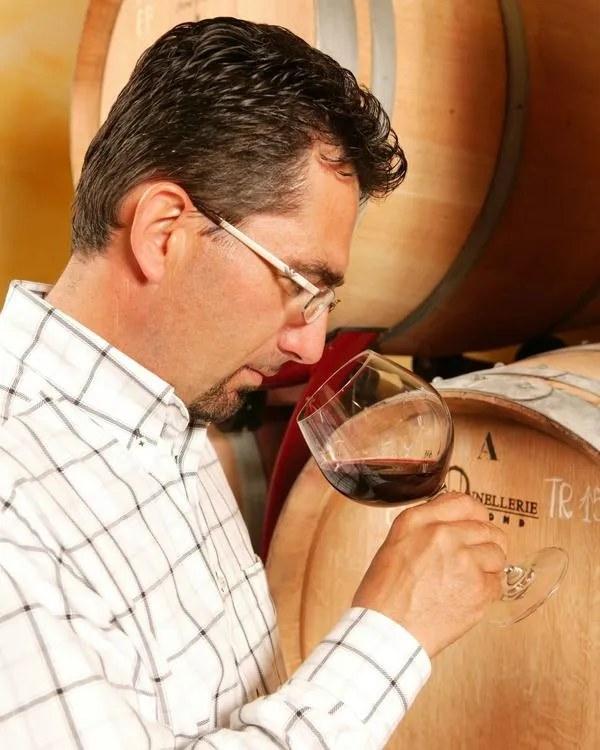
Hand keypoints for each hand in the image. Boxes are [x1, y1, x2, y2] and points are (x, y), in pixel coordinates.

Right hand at [352, 492, 507, 657]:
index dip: (474, 514)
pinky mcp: (479, 589)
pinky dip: (486, 591)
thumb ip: (425, 529)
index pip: (464, 502)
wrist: (386, 631)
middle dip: (485, 542)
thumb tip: (452, 526)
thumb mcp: (394, 545)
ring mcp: (464, 560)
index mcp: (418, 521)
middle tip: (478, 556)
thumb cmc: (383, 596)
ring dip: (488, 566)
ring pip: (497, 553)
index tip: (476, 522)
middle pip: (486, 527)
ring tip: (469, 580)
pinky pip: (497, 582)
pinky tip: (465, 597)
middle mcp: (443, 535)